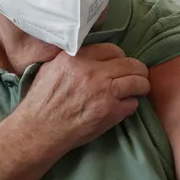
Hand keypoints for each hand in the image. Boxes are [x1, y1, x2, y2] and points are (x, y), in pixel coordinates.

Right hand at [22, 43, 149, 148]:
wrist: (39, 130)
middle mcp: (92, 72)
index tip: (119, 64)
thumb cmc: (41, 101)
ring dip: (140, 86)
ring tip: (137, 90)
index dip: (119, 57)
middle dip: (138, 70)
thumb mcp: (51, 68)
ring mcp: (104, 91)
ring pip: (139, 82)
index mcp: (77, 58)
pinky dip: (130, 105)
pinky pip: (133, 103)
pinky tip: (122, 107)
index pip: (112, 49)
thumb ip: (72, 58)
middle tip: (137, 76)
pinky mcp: (110, 111)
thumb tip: (91, 55)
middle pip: (131, 64)